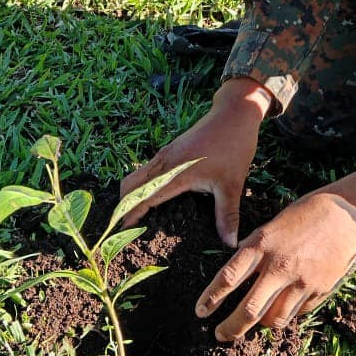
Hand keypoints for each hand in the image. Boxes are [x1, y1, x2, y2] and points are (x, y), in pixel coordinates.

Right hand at [119, 77, 270, 245]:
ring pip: (137, 176)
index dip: (131, 214)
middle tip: (123, 227)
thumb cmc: (234, 146)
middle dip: (123, 205)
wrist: (234, 113)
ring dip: (130, 194)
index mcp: (176, 173)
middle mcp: (165, 162)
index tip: (121, 231)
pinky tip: (150, 195)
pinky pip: (147, 170)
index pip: (145, 197)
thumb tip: (230, 243)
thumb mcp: (232, 184)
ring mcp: (166, 154)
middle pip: (131, 184)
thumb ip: (227, 215)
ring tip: (132, 214)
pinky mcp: (171, 150)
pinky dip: (140, 184)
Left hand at [195, 173, 355, 341]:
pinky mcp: (319, 291)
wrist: (347, 214)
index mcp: (262, 245)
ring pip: (274, 319)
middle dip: (231, 328)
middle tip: (220, 335)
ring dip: (261, 325)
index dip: (211, 298)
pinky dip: (287, 314)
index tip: (200, 311)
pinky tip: (284, 307)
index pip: (228, 278)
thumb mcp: (273, 226)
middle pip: (249, 309)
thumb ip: (256, 251)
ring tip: (254, 326)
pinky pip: (297, 313)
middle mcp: (279, 266)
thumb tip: (239, 275)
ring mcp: (301, 281)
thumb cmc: (306, 214)